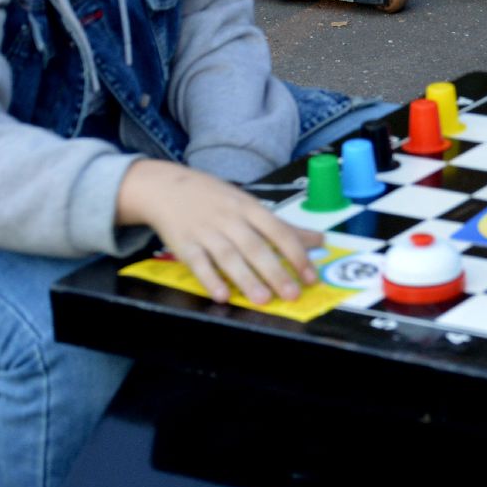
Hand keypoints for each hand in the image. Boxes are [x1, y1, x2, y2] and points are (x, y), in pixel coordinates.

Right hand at [116, 160, 321, 304]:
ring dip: (246, 279)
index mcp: (250, 208)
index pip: (278, 231)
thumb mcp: (250, 205)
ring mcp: (205, 231)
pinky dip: (210, 279)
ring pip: (228, 256)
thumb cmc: (215, 199)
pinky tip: (222, 295)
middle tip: (291, 294)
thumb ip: (282, 226)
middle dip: (275, 271)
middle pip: (255, 246)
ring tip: (262, 299)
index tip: (310, 277)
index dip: (297, 254)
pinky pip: (198, 262)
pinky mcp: (183, 244)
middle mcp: (230, 218)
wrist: (166, 187)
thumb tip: (319, 240)